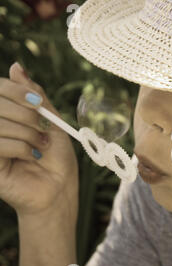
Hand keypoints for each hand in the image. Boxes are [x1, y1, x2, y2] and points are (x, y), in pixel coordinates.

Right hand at [0, 62, 78, 215]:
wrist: (59, 187)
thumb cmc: (56, 155)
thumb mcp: (51, 120)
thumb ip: (34, 95)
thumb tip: (16, 66)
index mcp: (5, 113)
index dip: (16, 90)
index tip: (38, 103)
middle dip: (25, 114)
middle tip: (42, 129)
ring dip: (26, 133)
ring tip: (39, 145)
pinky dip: (20, 148)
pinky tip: (31, 157)